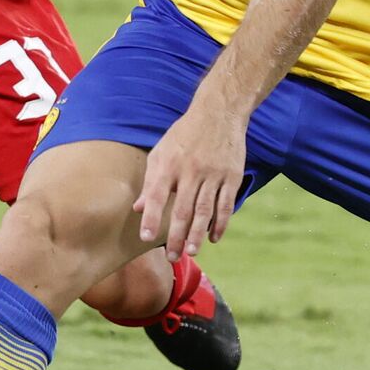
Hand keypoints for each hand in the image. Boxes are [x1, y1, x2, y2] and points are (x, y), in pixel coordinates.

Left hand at [134, 105, 248, 260]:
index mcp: (169, 163)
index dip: (151, 216)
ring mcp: (213, 174)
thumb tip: (137, 208)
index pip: (156, 194)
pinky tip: (213, 237)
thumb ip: (150, 181)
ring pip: (204, 211)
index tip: (146, 237)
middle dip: (176, 236)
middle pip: (182, 209)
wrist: (219, 112)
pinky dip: (220, 223)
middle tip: (172, 257)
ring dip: (197, 234)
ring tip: (191, 252)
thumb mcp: (161, 151)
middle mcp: (190, 170)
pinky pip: (225, 204)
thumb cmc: (184, 134)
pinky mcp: (231, 176)